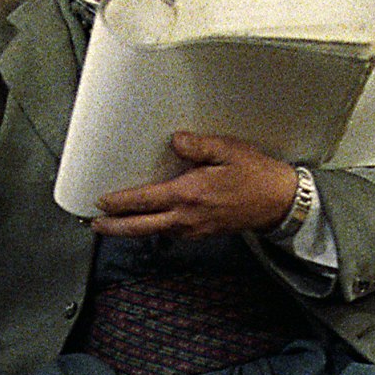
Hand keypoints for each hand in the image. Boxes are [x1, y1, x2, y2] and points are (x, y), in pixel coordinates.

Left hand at [91, 134, 301, 240]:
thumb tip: (176, 140)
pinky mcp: (201, 233)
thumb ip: (199, 146)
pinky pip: (170, 233)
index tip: (101, 203)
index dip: (119, 203)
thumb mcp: (229, 151)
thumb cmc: (256, 175)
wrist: (279, 203)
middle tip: (95, 225)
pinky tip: (149, 220)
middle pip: (141, 227)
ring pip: (154, 232)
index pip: (144, 201)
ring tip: (115, 223)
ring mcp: (194, 229)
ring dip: (132, 229)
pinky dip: (154, 228)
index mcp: (189, 195)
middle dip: (114, 228)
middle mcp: (187, 217)